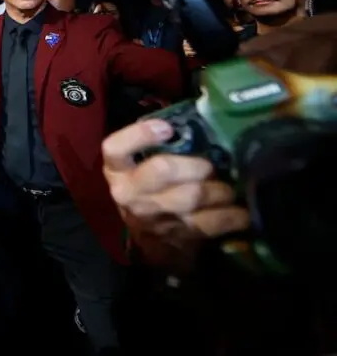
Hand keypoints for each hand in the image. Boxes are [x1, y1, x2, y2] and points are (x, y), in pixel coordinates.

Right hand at [101, 119, 249, 273]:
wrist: (149, 238)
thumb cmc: (147, 188)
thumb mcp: (138, 166)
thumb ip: (156, 147)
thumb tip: (196, 121)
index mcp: (117, 170)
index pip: (116, 148)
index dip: (139, 135)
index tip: (167, 128)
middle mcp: (129, 192)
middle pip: (163, 169)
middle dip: (196, 165)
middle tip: (210, 167)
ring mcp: (152, 216)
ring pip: (192, 197)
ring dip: (219, 190)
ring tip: (228, 189)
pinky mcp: (176, 235)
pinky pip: (210, 224)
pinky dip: (232, 216)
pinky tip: (241, 212)